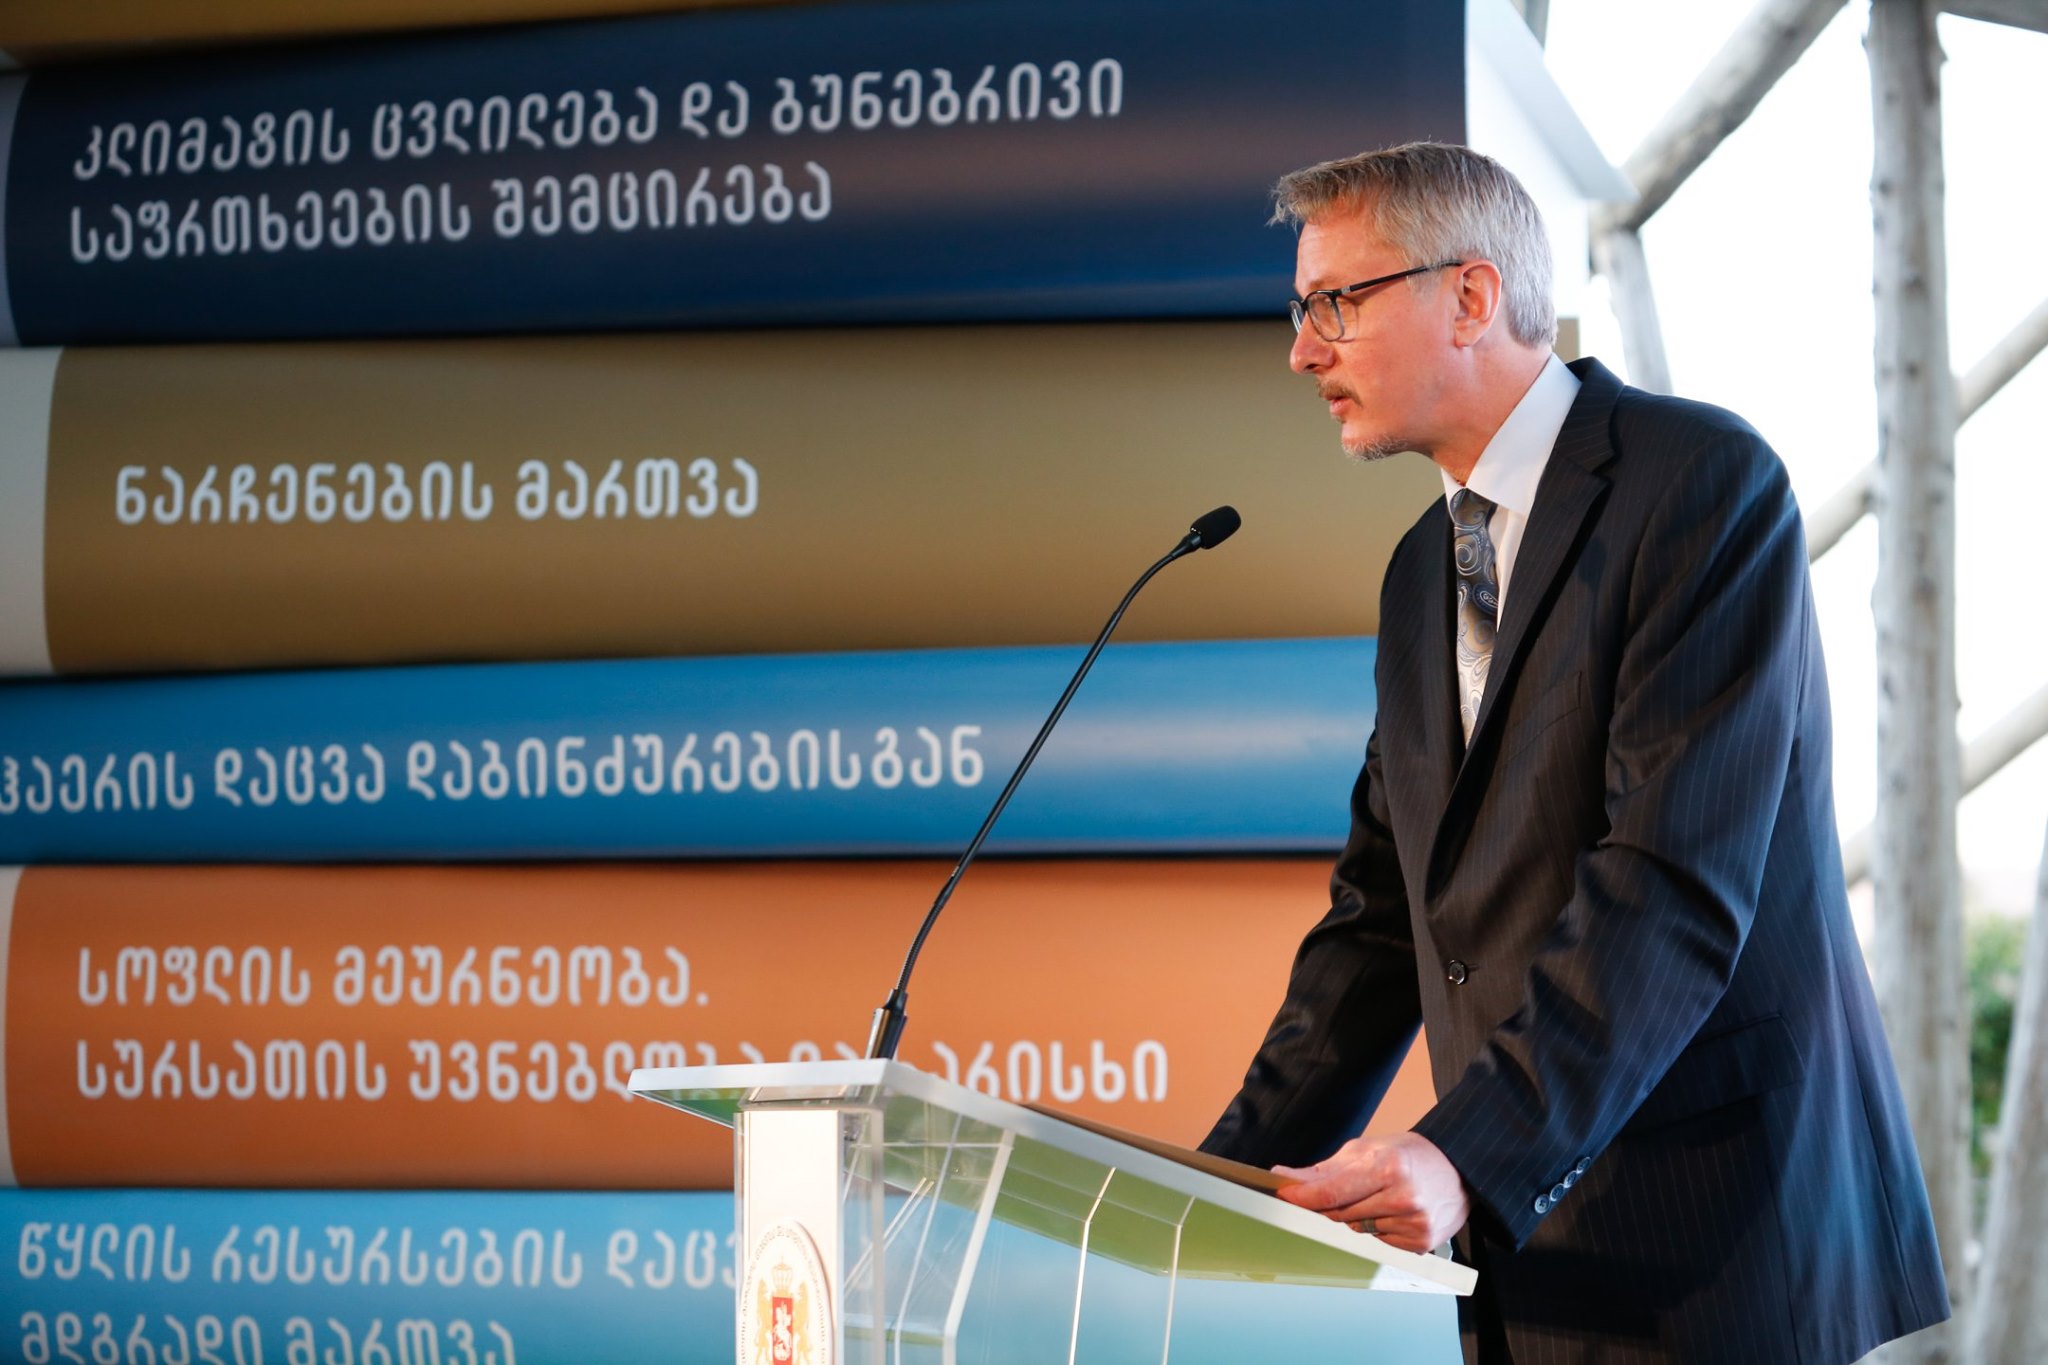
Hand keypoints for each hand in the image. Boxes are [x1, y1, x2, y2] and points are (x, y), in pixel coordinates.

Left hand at [1273, 1131, 1469, 1253]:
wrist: (1459, 1170)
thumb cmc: (1411, 1155)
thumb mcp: (1369, 1149)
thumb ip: (1326, 1169)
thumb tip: (1286, 1177)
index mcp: (1389, 1167)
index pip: (1332, 1191)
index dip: (1303, 1196)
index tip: (1284, 1195)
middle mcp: (1403, 1198)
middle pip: (1340, 1214)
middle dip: (1328, 1204)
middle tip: (1333, 1191)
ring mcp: (1413, 1224)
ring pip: (1357, 1230)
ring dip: (1355, 1217)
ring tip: (1378, 1196)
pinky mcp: (1420, 1243)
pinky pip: (1378, 1242)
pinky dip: (1376, 1229)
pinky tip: (1392, 1212)